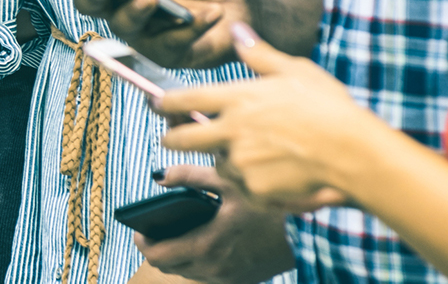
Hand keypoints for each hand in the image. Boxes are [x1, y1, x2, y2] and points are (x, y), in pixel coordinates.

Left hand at [133, 165, 294, 283]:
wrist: (308, 235)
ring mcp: (227, 279)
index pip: (158, 255)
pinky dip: (198, 261)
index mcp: (205, 247)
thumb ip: (190, 175)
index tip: (139, 229)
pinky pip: (207, 276)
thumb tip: (159, 176)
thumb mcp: (229, 180)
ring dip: (178, 255)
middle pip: (168, 267)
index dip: (143, 242)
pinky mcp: (241, 282)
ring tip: (178, 232)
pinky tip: (203, 241)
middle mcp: (213, 270)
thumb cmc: (268, 205)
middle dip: (158, 248)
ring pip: (187, 272)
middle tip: (156, 228)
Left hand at [161, 24, 371, 212]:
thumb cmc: (330, 108)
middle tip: (173, 136)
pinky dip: (253, 183)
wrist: (355, 153)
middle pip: (180, 140)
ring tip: (259, 154)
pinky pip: (243, 188)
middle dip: (172, 138)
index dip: (162, 102)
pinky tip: (276, 173)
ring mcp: (241, 162)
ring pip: (217, 164)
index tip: (154, 103)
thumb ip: (259, 54)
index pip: (184, 99)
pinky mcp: (254, 190)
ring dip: (227, 161)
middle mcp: (232, 131)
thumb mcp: (296, 71)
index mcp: (238, 99)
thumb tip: (236, 29)